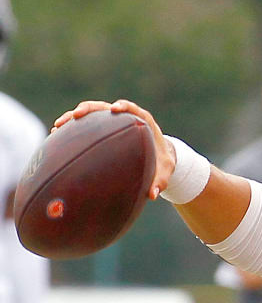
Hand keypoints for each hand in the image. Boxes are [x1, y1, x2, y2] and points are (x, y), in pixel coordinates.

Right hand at [54, 99, 175, 200]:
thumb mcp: (164, 171)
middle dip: (90, 108)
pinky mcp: (101, 129)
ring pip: (90, 114)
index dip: (124, 107)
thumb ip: (160, 182)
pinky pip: (85, 125)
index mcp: (143, 122)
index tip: (114, 108)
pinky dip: (71, 127)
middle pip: (104, 107)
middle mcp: (124, 118)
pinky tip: (56, 135)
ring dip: (73, 116)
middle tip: (76, 115)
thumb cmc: (162, 162)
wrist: (157, 158)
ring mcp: (111, 122)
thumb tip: (152, 195)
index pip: (132, 109)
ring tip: (58, 125)